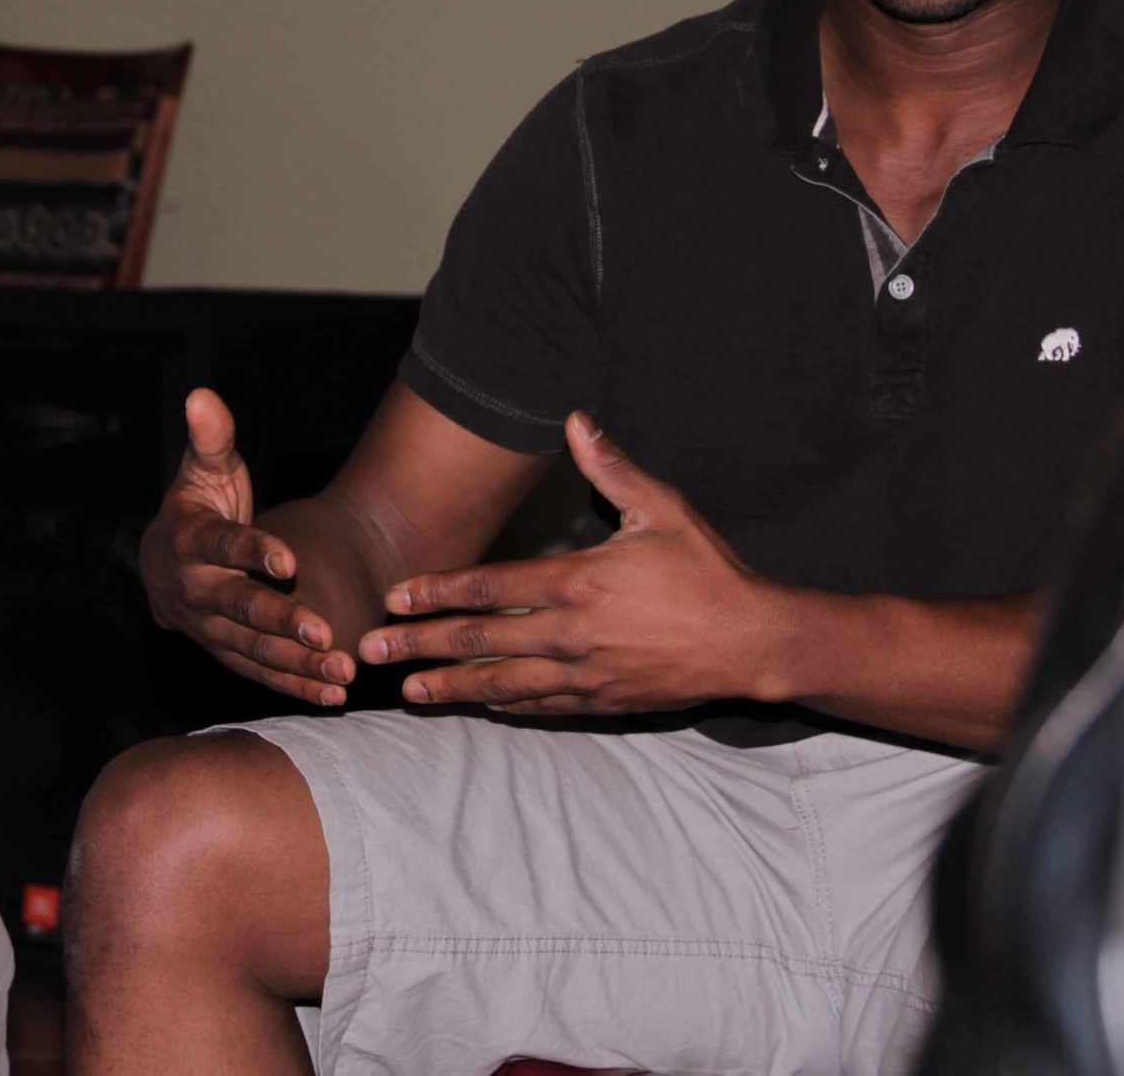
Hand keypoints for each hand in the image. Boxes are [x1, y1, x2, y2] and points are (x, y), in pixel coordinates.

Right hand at [139, 389, 352, 704]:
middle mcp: (196, 592)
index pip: (222, 547)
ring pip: (254, 651)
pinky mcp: (228, 654)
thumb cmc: (195, 505)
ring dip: (297, 664)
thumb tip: (201, 395)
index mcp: (188, 543)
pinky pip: (261, 674)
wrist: (164, 562)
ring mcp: (210, 630)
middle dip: (283, 623)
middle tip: (325, 633)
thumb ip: (210, 437)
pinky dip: (295, 686)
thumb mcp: (201, 468)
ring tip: (341, 671)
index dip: (253, 554)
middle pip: (240, 609)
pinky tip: (334, 696)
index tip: (290, 562)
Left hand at [357, 411, 787, 714]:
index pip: (489, 588)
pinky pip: (541, 706)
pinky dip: (503, 704)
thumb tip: (576, 418)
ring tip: (407, 693)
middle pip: (480, 640)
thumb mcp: (663, 509)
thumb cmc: (707, 570)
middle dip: (420, 646)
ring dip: (450, 687)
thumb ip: (612, 466)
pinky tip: (476, 704)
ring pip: (503, 683)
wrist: (753, 641)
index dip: (436, 592)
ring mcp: (586, 674)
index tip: (394, 597)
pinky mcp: (603, 702)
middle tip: (370, 651)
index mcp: (579, 582)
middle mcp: (573, 633)